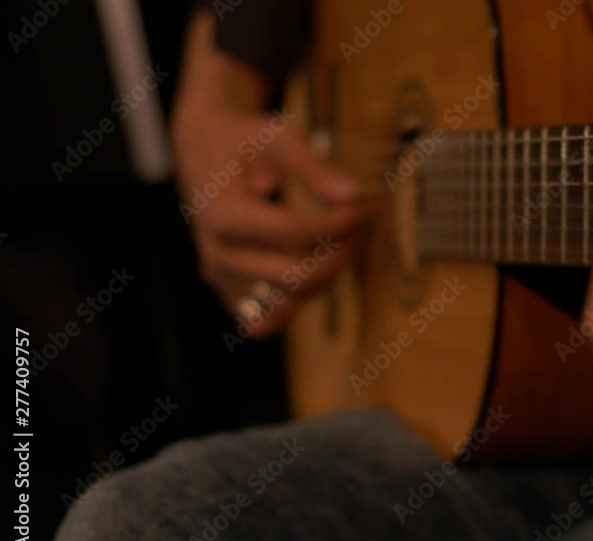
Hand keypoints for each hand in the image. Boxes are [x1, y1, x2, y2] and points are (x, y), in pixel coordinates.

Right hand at [173, 103, 366, 337]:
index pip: (294, 233)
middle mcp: (218, 254)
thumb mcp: (277, 137)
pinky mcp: (228, 292)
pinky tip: (313, 267)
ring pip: (290, 301)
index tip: (360, 206)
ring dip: (327, 277)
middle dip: (339, 253)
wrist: (202, 150)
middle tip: (359, 226)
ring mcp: (221, 278)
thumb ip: (314, 168)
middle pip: (295, 276)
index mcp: (224, 215)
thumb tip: (353, 195)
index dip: (337, 223)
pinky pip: (268, 321)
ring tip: (341, 241)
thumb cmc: (242, 140)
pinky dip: (298, 301)